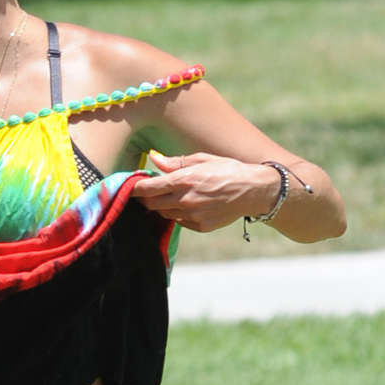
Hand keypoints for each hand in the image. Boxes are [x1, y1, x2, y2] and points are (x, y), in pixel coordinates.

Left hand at [127, 149, 277, 232]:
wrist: (253, 191)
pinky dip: (177, 214)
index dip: (136, 187)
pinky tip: (186, 205)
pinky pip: (179, 221)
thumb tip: (154, 158)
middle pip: (151, 204)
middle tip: (147, 191)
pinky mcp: (200, 226)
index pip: (148, 188)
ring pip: (163, 213)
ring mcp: (192, 215)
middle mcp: (185, 200)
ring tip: (168, 196)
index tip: (131, 185)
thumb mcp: (202, 159)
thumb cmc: (228, 170)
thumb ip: (175, 162)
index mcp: (184, 180)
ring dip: (160, 206)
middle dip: (145, 198)